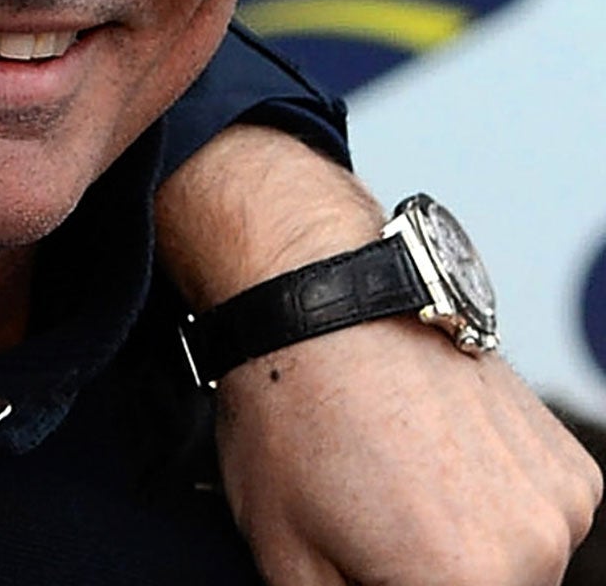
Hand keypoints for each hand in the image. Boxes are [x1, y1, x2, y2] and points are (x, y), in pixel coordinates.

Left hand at [158, 124, 599, 584]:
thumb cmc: (292, 416)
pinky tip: (429, 465)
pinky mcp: (572, 464)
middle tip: (363, 530)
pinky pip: (534, 521)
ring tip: (389, 493)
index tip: (356, 563)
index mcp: (465, 583)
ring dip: (462, 554)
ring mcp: (563, 502)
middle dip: (417, 577)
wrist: (324, 301)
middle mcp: (536, 549)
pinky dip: (491, 510)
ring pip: (512, 569)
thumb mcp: (286, 556)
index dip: (375, 583)